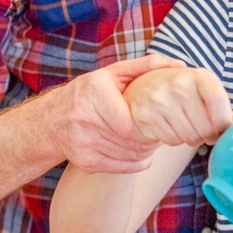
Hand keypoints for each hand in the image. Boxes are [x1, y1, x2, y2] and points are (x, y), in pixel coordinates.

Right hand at [44, 54, 183, 173]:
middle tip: (160, 130)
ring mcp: (83, 144)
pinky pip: (123, 167)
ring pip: (130, 155)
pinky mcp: (85, 162)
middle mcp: (84, 119)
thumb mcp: (114, 73)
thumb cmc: (90, 92)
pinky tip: (140, 151)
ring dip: (146, 150)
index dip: (150, 126)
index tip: (159, 119)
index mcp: (94, 93)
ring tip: (150, 139)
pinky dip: (137, 161)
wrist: (52, 120)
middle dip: (151, 138)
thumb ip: (147, 66)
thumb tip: (181, 65)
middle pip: (133, 141)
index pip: (130, 124)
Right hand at [124, 66, 232, 146]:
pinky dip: (175, 139)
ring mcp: (160, 100)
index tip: (224, 130)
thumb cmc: (183, 90)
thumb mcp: (204, 89)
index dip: (224, 123)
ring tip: (187, 125)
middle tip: (204, 130)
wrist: (145, 86)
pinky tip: (171, 125)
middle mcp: (178, 84)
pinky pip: (172, 141)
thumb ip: (222, 106)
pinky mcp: (146, 115)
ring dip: (192, 138)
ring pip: (190, 138)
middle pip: (206, 128)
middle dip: (209, 135)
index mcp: (199, 76)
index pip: (218, 102)